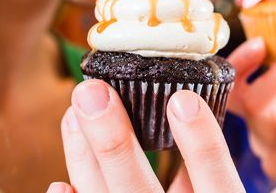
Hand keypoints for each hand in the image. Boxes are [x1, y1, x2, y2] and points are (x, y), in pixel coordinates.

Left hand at [47, 80, 244, 192]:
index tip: (182, 100)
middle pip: (139, 192)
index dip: (201, 143)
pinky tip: (59, 186)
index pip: (216, 183)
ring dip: (84, 160)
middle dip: (113, 141)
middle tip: (92, 93)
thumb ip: (207, 169)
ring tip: (72, 114)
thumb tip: (188, 108)